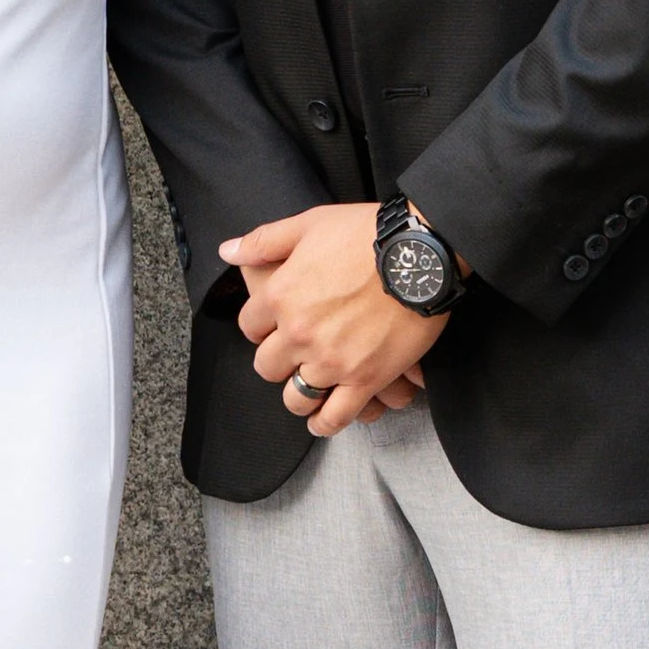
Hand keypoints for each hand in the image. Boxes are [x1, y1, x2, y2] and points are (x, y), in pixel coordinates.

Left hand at [220, 201, 445, 434]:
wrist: (419, 253)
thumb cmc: (366, 234)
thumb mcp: (308, 224)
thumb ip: (264, 241)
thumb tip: (228, 251)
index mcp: (279, 296)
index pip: (250, 326)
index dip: (260, 327)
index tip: (273, 327)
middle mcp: (298, 333)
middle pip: (268, 366)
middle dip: (277, 361)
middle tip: (293, 355)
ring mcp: (331, 361)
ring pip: (296, 397)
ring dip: (298, 394)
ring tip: (307, 387)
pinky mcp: (365, 380)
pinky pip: (335, 416)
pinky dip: (324, 424)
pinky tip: (321, 420)